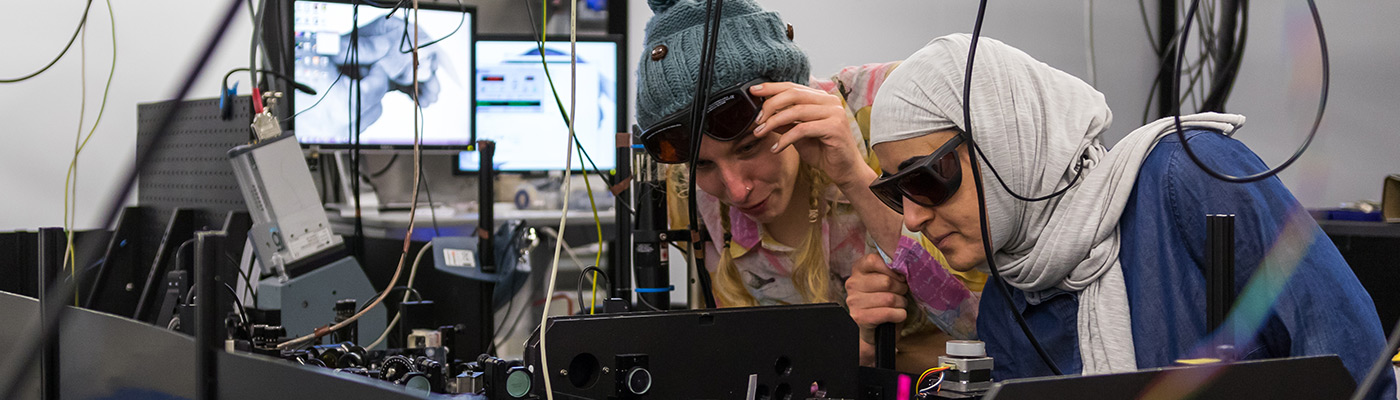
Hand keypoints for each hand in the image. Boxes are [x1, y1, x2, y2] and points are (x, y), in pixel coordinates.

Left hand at [749, 82, 867, 186]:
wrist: (844, 170)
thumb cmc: (823, 151)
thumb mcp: (798, 134)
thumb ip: (784, 122)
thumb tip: (762, 115)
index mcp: (822, 99)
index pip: (793, 87)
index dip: (772, 88)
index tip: (754, 91)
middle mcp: (830, 101)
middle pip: (793, 94)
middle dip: (770, 105)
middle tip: (756, 119)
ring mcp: (834, 113)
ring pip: (796, 111)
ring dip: (773, 122)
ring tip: (760, 133)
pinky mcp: (835, 127)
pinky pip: (803, 129)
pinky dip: (786, 138)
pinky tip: (776, 148)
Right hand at [846, 253, 908, 365]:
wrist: (877, 329)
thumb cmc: (884, 300)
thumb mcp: (885, 280)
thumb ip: (890, 269)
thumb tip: (903, 264)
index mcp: (858, 269)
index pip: (874, 260)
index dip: (892, 269)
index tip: (899, 276)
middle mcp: (852, 283)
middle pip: (886, 281)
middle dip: (901, 288)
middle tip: (902, 293)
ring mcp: (854, 301)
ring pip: (889, 298)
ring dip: (901, 303)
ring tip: (899, 304)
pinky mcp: (860, 317)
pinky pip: (887, 313)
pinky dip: (899, 315)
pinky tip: (899, 315)